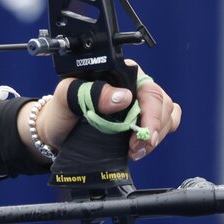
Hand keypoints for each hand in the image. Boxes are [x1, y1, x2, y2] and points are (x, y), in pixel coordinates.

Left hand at [31, 62, 182, 161]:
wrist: (56, 133)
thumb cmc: (60, 112)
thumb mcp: (65, 98)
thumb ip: (88, 93)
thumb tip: (123, 97)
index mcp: (116, 73)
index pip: (146, 86)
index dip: (150, 111)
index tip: (141, 132)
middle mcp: (132, 85)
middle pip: (161, 102)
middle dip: (154, 127)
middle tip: (135, 146)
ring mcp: (140, 102)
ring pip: (167, 113)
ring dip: (156, 135)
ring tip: (134, 150)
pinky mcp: (143, 118)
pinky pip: (167, 122)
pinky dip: (158, 136)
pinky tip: (140, 148)